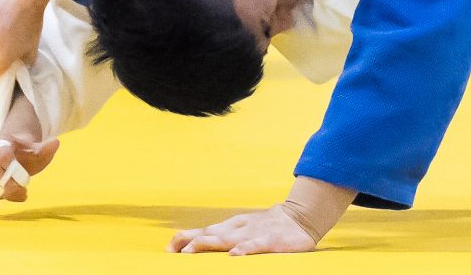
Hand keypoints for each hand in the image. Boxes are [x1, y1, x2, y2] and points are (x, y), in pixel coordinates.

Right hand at [0, 135, 59, 202]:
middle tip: (24, 184)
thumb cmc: (25, 153)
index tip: (24, 170)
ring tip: (22, 191)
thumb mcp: (37, 149)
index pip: (1, 153)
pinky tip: (19, 196)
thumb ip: (47, 147)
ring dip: (5, 191)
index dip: (11, 163)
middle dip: (10, 180)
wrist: (14, 156)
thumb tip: (55, 142)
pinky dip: (2, 196)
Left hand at [169, 205, 320, 255]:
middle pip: (210, 233)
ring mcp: (254, 232)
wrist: (301, 215)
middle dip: (191, 241)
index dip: (186, 237)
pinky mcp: (271, 240)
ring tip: (192, 251)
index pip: (204, 230)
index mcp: (232, 226)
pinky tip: (234, 255)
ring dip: (209, 243)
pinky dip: (244, 249)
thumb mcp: (243, 228)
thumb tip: (197, 243)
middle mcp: (239, 228)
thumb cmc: (268, 225)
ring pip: (228, 238)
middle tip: (172, 250)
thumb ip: (223, 235)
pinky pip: (255, 245)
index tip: (168, 247)